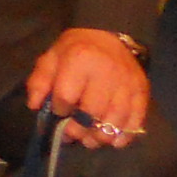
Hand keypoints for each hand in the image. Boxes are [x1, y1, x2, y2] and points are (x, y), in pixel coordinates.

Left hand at [25, 28, 150, 147]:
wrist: (109, 35)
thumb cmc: (76, 49)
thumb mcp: (52, 57)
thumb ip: (40, 81)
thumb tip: (35, 106)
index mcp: (80, 59)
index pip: (66, 95)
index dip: (59, 110)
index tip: (58, 112)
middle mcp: (106, 71)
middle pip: (91, 111)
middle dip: (79, 129)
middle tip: (72, 135)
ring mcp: (127, 82)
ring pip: (115, 119)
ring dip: (101, 136)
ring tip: (90, 141)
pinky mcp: (142, 91)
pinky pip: (136, 119)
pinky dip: (125, 135)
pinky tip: (114, 141)